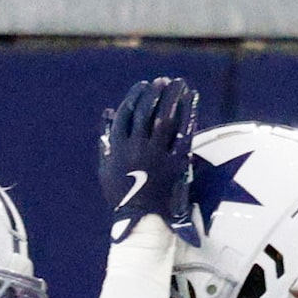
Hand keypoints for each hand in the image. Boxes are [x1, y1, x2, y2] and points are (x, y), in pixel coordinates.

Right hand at [98, 76, 195, 241]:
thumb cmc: (122, 193)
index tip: (144, 85)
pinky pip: (183, 134)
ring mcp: (156, 156)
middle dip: (155, 92)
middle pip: (146, 112)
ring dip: (172, 97)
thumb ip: (106, 139)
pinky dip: (188, 114)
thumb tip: (108, 112)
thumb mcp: (106, 167)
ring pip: (164, 119)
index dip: (136, 96)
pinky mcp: (174, 164)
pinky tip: (192, 99)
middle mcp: (135, 149)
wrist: (140, 217)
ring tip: (178, 83)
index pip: (126, 113)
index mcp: (117, 148)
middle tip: (164, 81)